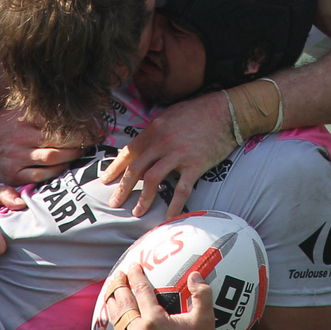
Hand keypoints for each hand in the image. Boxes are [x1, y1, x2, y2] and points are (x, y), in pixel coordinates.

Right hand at [0, 109, 85, 185]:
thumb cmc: (2, 126)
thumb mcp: (15, 111)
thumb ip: (37, 109)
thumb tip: (65, 102)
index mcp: (23, 119)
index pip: (56, 120)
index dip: (77, 123)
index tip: (93, 125)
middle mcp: (21, 137)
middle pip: (58, 139)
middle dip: (80, 140)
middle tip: (93, 139)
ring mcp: (18, 157)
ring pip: (52, 157)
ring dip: (71, 156)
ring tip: (82, 152)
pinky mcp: (14, 174)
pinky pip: (41, 176)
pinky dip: (57, 171)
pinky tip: (65, 166)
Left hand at [93, 266, 217, 329]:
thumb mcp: (206, 320)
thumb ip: (202, 294)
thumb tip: (195, 274)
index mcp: (155, 320)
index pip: (141, 290)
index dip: (136, 275)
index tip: (134, 265)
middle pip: (124, 303)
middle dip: (119, 286)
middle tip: (119, 275)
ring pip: (115, 322)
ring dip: (111, 305)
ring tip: (110, 293)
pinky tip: (100, 328)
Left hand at [101, 91, 232, 216]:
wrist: (225, 111)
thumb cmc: (198, 111)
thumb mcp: (169, 116)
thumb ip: (155, 132)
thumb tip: (143, 146)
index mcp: (154, 130)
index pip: (128, 152)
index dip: (115, 167)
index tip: (105, 180)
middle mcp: (161, 143)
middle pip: (135, 169)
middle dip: (123, 188)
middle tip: (114, 203)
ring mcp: (178, 154)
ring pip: (152, 180)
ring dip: (143, 199)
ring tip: (137, 212)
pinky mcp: (195, 165)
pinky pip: (181, 189)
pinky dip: (174, 205)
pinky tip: (169, 217)